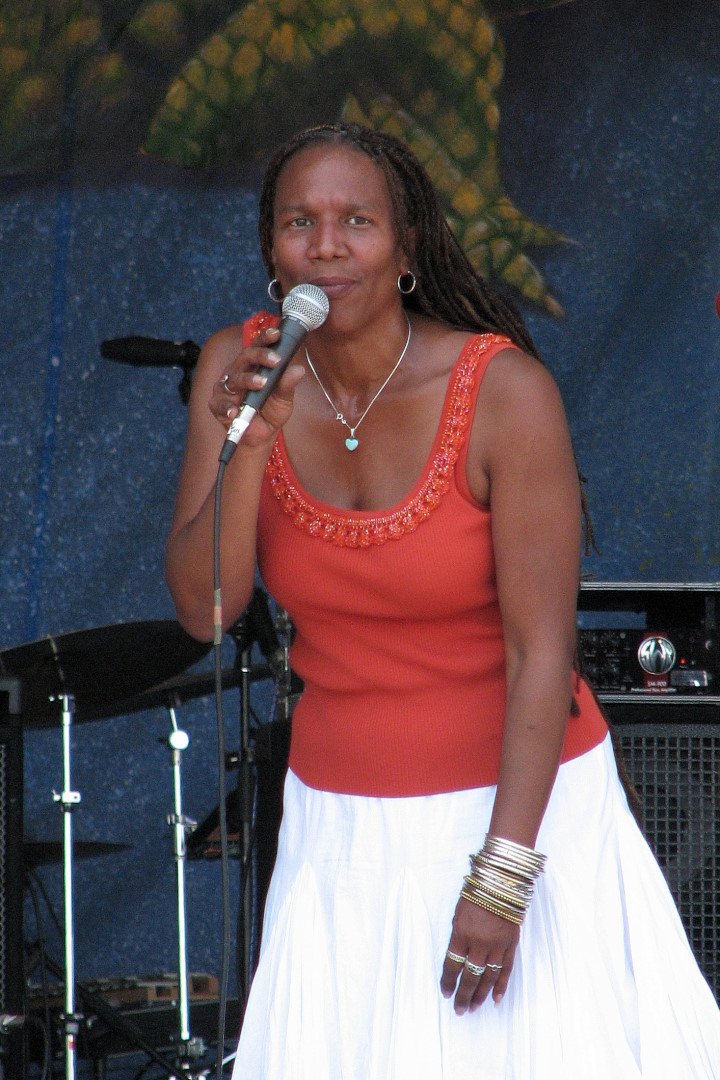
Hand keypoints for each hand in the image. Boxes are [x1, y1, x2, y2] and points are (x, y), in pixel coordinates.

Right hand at [209, 326, 303, 447]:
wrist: (261, 437)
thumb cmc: (270, 412)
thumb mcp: (284, 399)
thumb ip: (288, 385)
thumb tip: (299, 369)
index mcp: (252, 366)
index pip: (257, 347)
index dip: (265, 338)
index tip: (277, 334)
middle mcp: (237, 373)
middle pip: (245, 358)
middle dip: (260, 356)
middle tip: (276, 360)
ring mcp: (226, 389)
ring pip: (234, 379)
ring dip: (248, 380)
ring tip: (262, 383)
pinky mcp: (217, 406)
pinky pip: (221, 404)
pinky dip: (228, 408)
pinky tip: (235, 411)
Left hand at [440, 896, 519, 1014]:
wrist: (502, 880)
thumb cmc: (476, 892)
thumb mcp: (458, 912)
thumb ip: (458, 935)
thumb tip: (457, 956)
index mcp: (461, 933)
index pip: (452, 965)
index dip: (448, 981)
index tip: (445, 992)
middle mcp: (479, 943)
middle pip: (470, 977)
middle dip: (463, 995)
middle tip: (459, 1009)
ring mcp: (496, 946)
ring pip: (487, 978)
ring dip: (480, 995)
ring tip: (473, 1008)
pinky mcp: (510, 945)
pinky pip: (505, 970)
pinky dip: (500, 986)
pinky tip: (495, 999)